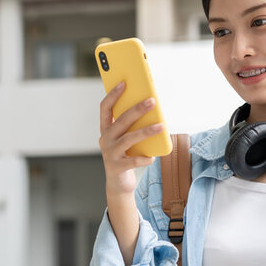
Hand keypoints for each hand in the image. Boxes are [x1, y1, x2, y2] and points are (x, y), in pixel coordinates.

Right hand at [98, 81, 164, 195]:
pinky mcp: (117, 167)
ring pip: (128, 139)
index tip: (124, 83)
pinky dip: (144, 158)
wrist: (118, 182)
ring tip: (160, 126)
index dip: (113, 94)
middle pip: (121, 121)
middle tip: (152, 101)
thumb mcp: (125, 137)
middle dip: (137, 109)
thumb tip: (150, 107)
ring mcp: (110, 154)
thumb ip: (131, 125)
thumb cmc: (126, 154)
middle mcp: (105, 139)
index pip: (105, 107)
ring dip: (145, 131)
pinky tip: (153, 156)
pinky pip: (133, 161)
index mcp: (106, 128)